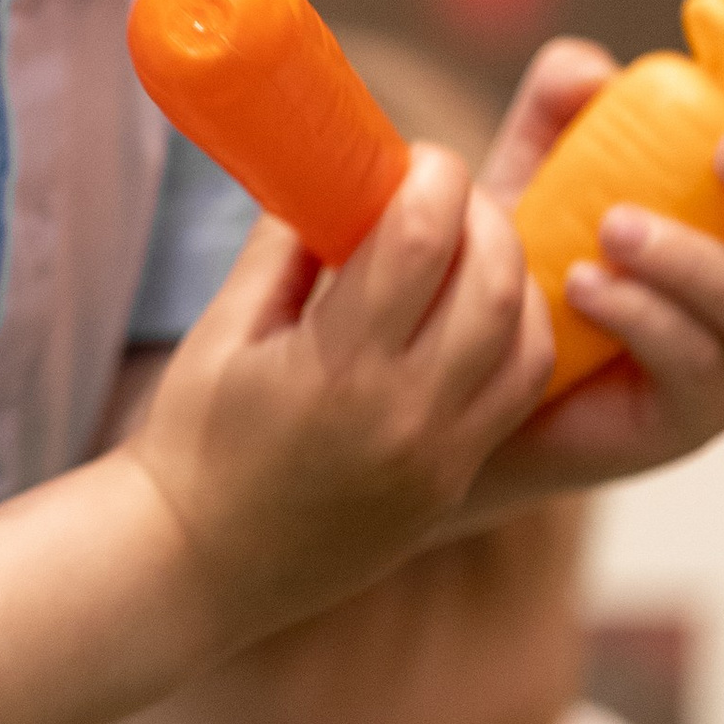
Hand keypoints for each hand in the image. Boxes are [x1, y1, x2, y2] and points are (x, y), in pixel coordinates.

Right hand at [132, 143, 550, 642]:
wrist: (196, 565)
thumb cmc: (194, 439)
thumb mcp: (223, 330)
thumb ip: (286, 246)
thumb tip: (336, 173)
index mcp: (337, 367)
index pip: (423, 240)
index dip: (433, 176)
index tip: (412, 157)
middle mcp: (404, 415)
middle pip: (495, 282)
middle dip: (483, 213)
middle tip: (447, 191)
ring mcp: (439, 458)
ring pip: (529, 340)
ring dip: (514, 276)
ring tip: (469, 248)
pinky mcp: (453, 484)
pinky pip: (517, 395)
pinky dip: (517, 336)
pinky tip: (478, 313)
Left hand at [473, 39, 723, 497]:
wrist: (475, 354)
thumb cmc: (530, 247)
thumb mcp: (538, 157)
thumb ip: (563, 99)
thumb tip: (598, 73)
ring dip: (694, 257)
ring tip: (612, 226)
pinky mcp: (692, 416)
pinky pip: (696, 363)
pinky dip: (644, 313)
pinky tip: (582, 284)